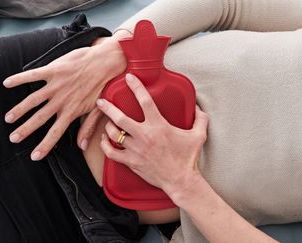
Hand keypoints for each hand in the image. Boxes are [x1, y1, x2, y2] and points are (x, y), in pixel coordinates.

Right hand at [3, 34, 127, 160]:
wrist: (108, 61)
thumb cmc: (105, 85)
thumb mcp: (99, 109)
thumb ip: (88, 127)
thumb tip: (81, 146)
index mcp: (72, 110)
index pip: (56, 132)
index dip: (45, 145)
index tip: (34, 156)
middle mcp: (62, 100)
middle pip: (40, 118)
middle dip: (26, 129)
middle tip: (13, 139)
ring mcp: (57, 85)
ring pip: (33, 100)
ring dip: (20, 109)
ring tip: (8, 118)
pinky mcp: (54, 69)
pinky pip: (33, 75)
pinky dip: (20, 78)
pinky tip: (6, 83)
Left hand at [96, 73, 208, 197]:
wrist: (181, 181)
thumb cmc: (188, 159)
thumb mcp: (199, 135)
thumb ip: (200, 119)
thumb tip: (199, 108)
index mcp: (159, 126)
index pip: (145, 101)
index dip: (136, 87)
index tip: (129, 78)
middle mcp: (145, 136)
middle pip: (120, 118)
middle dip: (108, 108)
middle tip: (101, 101)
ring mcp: (136, 149)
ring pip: (114, 134)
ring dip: (108, 126)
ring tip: (107, 122)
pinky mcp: (131, 162)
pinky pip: (111, 152)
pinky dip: (105, 145)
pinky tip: (104, 140)